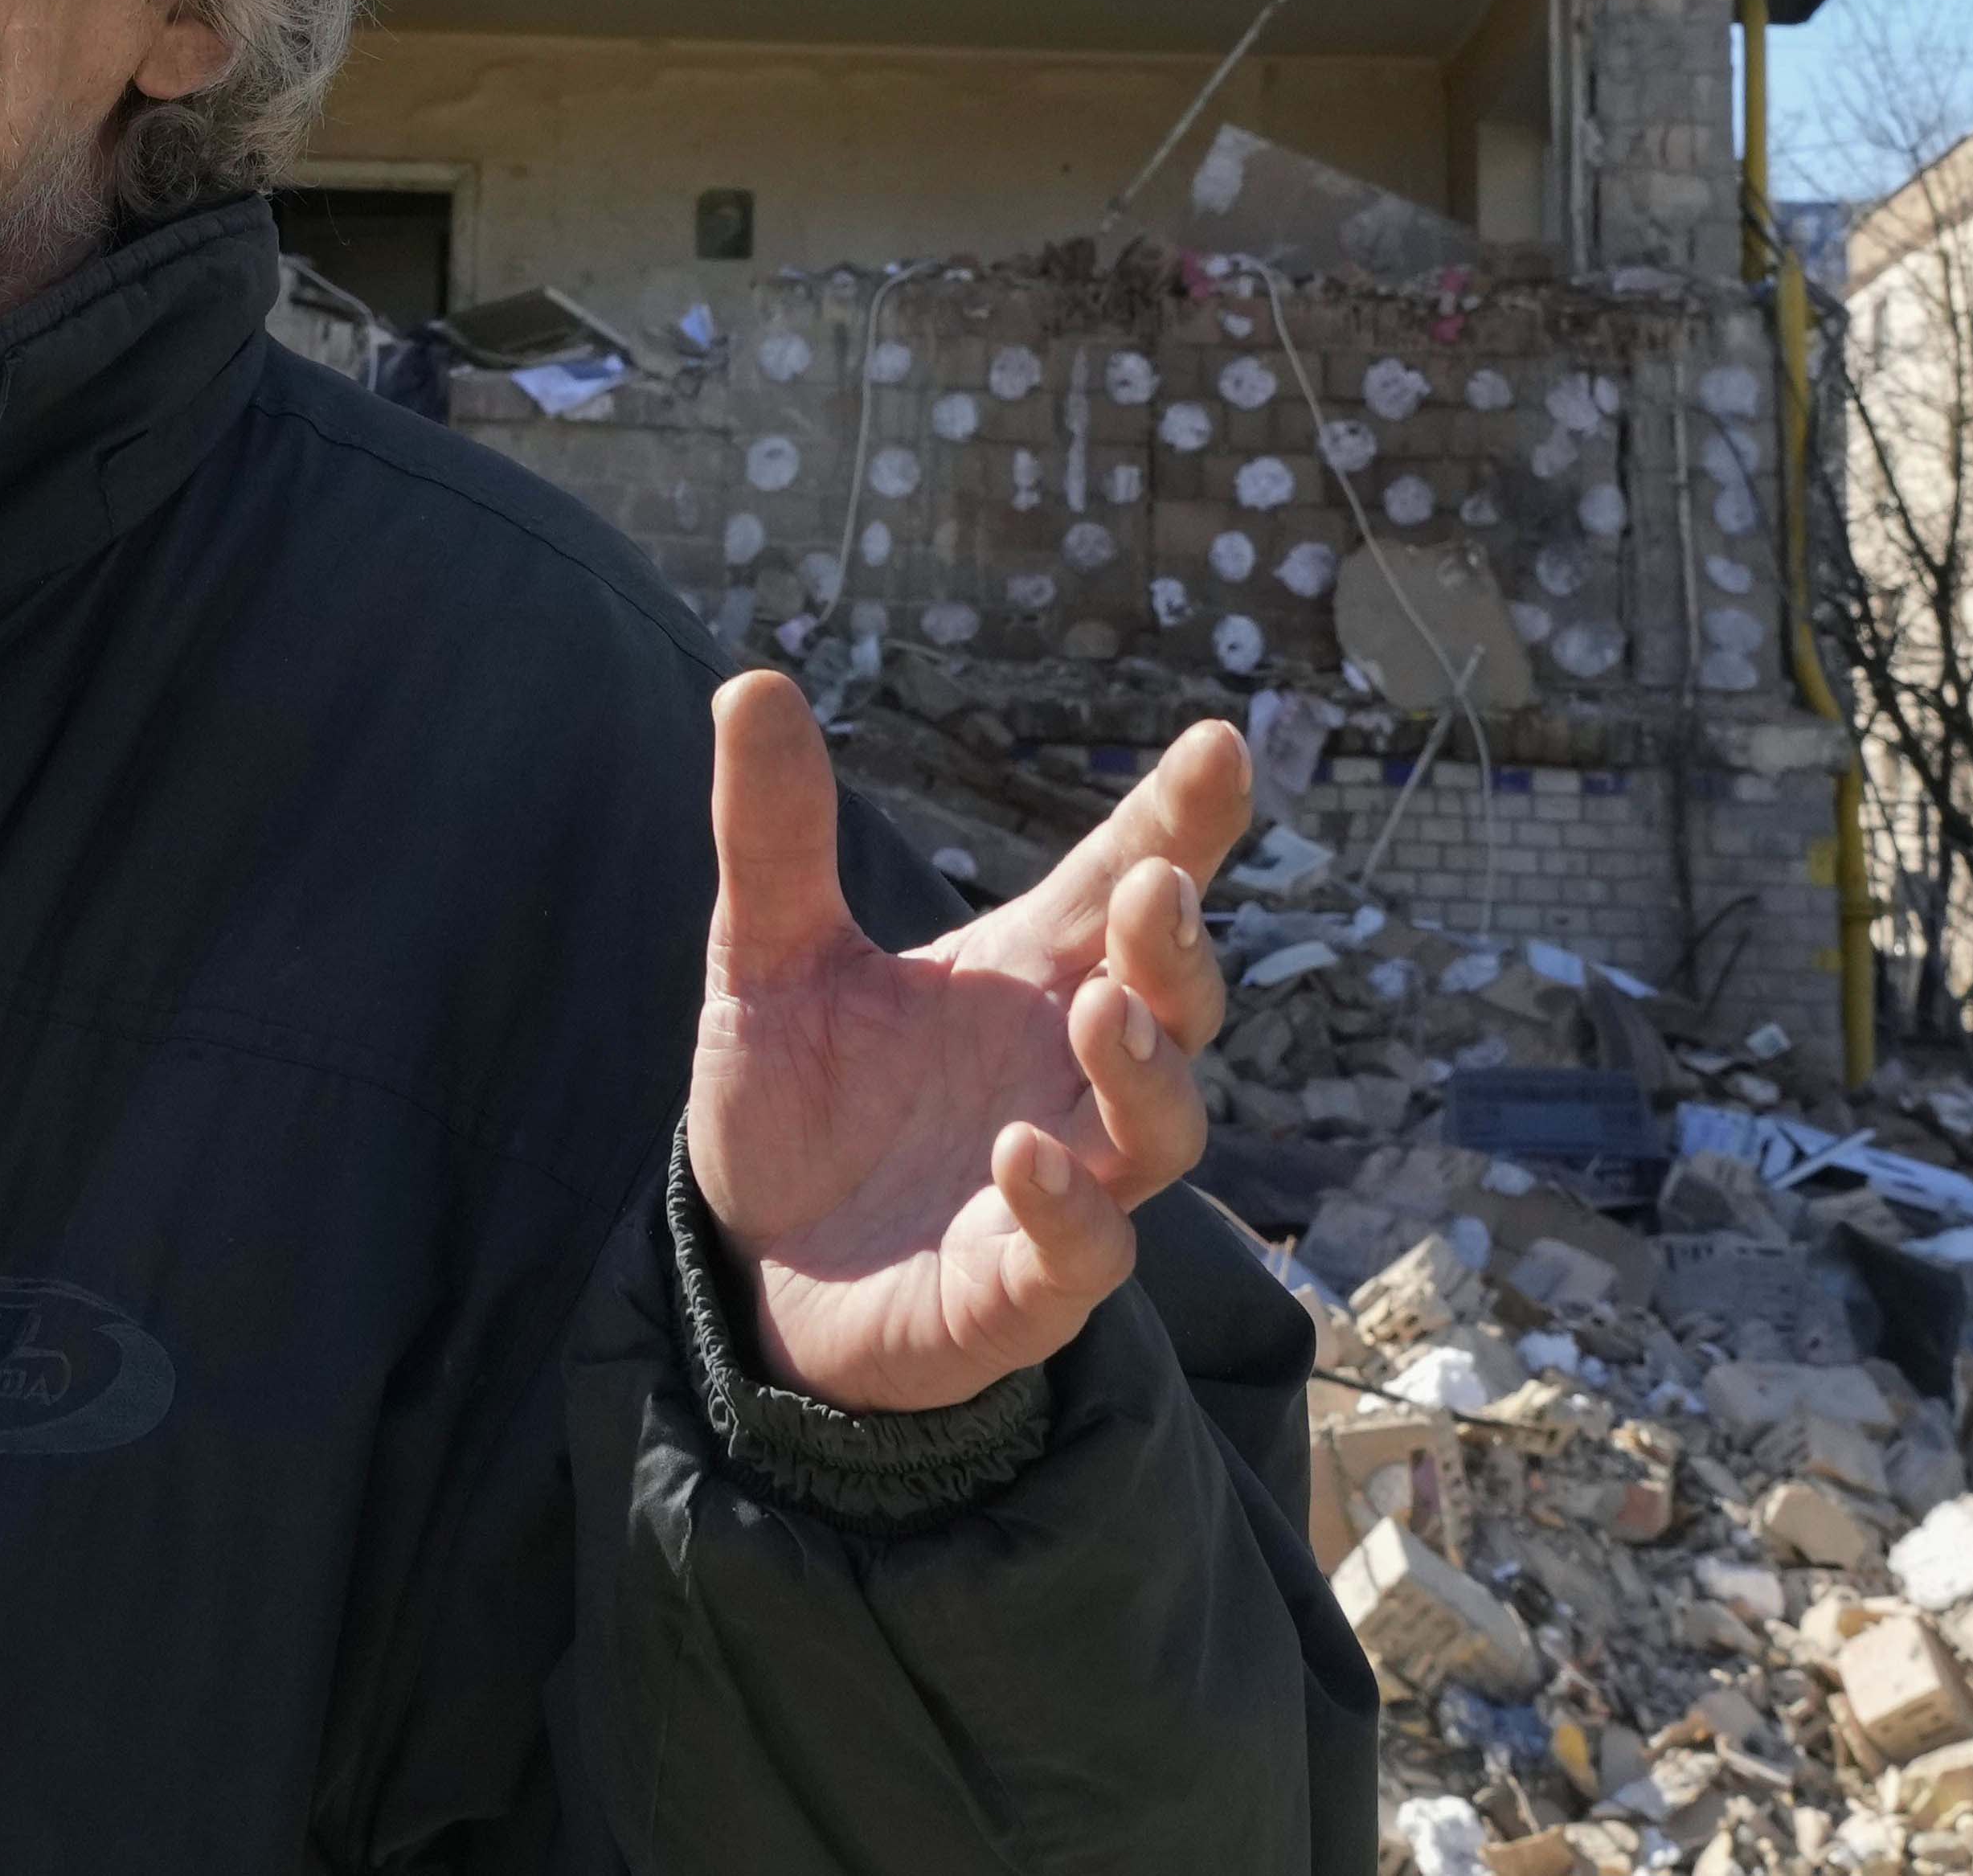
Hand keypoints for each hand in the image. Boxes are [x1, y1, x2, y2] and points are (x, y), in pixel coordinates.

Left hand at [684, 683, 1242, 1413]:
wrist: (752, 1270)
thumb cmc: (796, 1105)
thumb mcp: (766, 957)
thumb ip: (773, 834)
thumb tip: (752, 681)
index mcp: (1023, 978)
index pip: (1122, 884)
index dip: (1182, 819)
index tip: (1220, 742)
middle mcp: (1063, 1075)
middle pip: (1173, 1001)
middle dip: (1177, 945)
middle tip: (1155, 886)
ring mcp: (1061, 1187)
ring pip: (1160, 1129)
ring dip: (1144, 1068)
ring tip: (1098, 1011)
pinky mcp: (1022, 1291)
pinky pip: (1085, 1255)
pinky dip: (1067, 1208)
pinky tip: (1020, 1154)